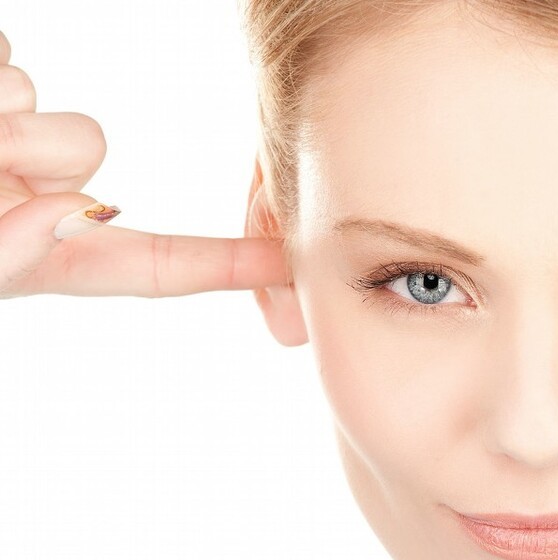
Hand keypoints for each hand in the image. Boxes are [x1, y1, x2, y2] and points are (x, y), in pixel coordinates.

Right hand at [0, 30, 286, 298]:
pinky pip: (7, 59)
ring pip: (44, 95)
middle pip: (88, 142)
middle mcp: (48, 192)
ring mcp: (23, 135)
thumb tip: (75, 213)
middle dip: (28, 142)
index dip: (226, 266)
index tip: (291, 263)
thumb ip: (12, 249)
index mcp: (53, 254)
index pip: (158, 265)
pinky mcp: (0, 82)